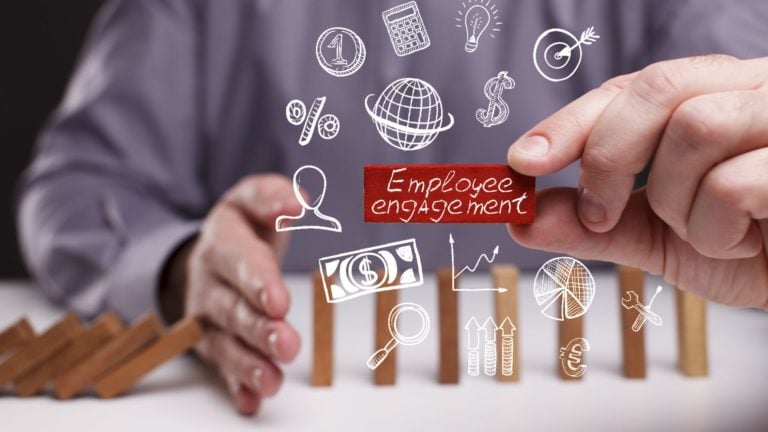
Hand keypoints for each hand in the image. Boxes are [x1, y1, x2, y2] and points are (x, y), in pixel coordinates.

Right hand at [161, 174, 302, 414]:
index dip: (258, 283)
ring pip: (225, 344)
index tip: (279, 302)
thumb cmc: (242, 227)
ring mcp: (207, 318)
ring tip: (272, 382)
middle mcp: (208, 283)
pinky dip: (235, 386)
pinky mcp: (212, 343)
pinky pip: (221, 368)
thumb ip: (270, 196)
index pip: (239, 263)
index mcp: (220, 243)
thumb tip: (297, 199)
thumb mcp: (250, 200)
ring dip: (247, 364)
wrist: (209, 253)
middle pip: (232, 310)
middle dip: (258, 330)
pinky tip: (251, 401)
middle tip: (286, 345)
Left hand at [507, 55, 767, 308]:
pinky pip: (735, 182)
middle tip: (599, 212)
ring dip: (677, 205)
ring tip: (708, 233)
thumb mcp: (662, 238)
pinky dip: (719, 230)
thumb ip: (597, 225)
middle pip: (657, 88)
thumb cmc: (753, 249)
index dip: (571, 121)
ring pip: (694, 130)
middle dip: (609, 157)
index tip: (522, 161)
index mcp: (712, 97)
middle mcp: (750, 90)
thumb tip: (524, 218)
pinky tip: (747, 241)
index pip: (632, 88)